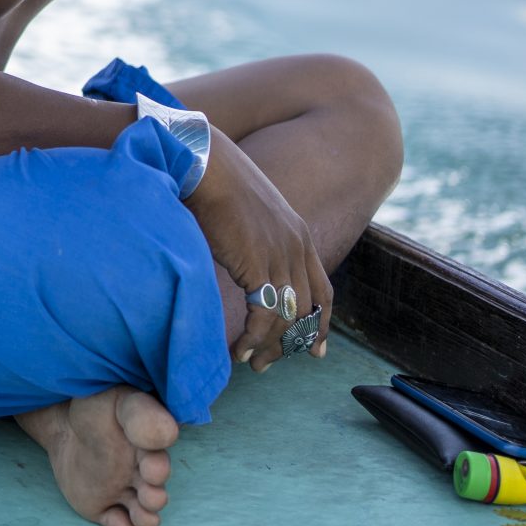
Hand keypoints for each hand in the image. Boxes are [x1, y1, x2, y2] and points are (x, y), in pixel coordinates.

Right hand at [182, 125, 332, 371]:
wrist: (204, 163)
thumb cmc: (214, 180)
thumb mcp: (247, 211)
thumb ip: (253, 235)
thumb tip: (241, 254)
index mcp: (298, 234)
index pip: (322, 288)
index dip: (320, 321)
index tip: (314, 347)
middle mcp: (297, 247)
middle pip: (306, 309)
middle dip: (291, 342)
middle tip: (270, 362)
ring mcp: (281, 256)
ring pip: (287, 317)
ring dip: (269, 346)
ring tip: (251, 362)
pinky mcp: (259, 265)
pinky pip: (265, 315)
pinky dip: (253, 337)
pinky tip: (239, 349)